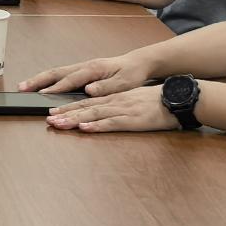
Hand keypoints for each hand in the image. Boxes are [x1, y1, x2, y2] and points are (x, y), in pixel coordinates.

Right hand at [19, 51, 155, 95]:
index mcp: (93, 69)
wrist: (138, 63)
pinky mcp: (83, 70)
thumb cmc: (132, 74)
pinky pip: (62, 74)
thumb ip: (106, 87)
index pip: (71, 79)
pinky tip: (41, 85)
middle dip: (38, 80)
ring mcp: (82, 67)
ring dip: (40, 79)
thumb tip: (89, 89)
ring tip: (25, 86)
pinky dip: (48, 79)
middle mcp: (85, 66)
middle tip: (22, 87)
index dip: (56, 87)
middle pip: (57, 72)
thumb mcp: (124, 83)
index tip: (42, 94)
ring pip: (57, 72)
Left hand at [40, 87, 178, 133]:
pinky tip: (85, 128)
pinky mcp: (133, 120)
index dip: (68, 107)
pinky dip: (97, 126)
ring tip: (59, 123)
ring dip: (74, 119)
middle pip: (86, 107)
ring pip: (94, 115)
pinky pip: (112, 123)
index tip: (52, 111)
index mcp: (115, 98)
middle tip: (48, 118)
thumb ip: (118, 105)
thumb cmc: (157, 101)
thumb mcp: (134, 100)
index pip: (87, 102)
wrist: (176, 99)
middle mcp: (115, 102)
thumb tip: (102, 112)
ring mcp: (123, 110)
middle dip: (65, 113)